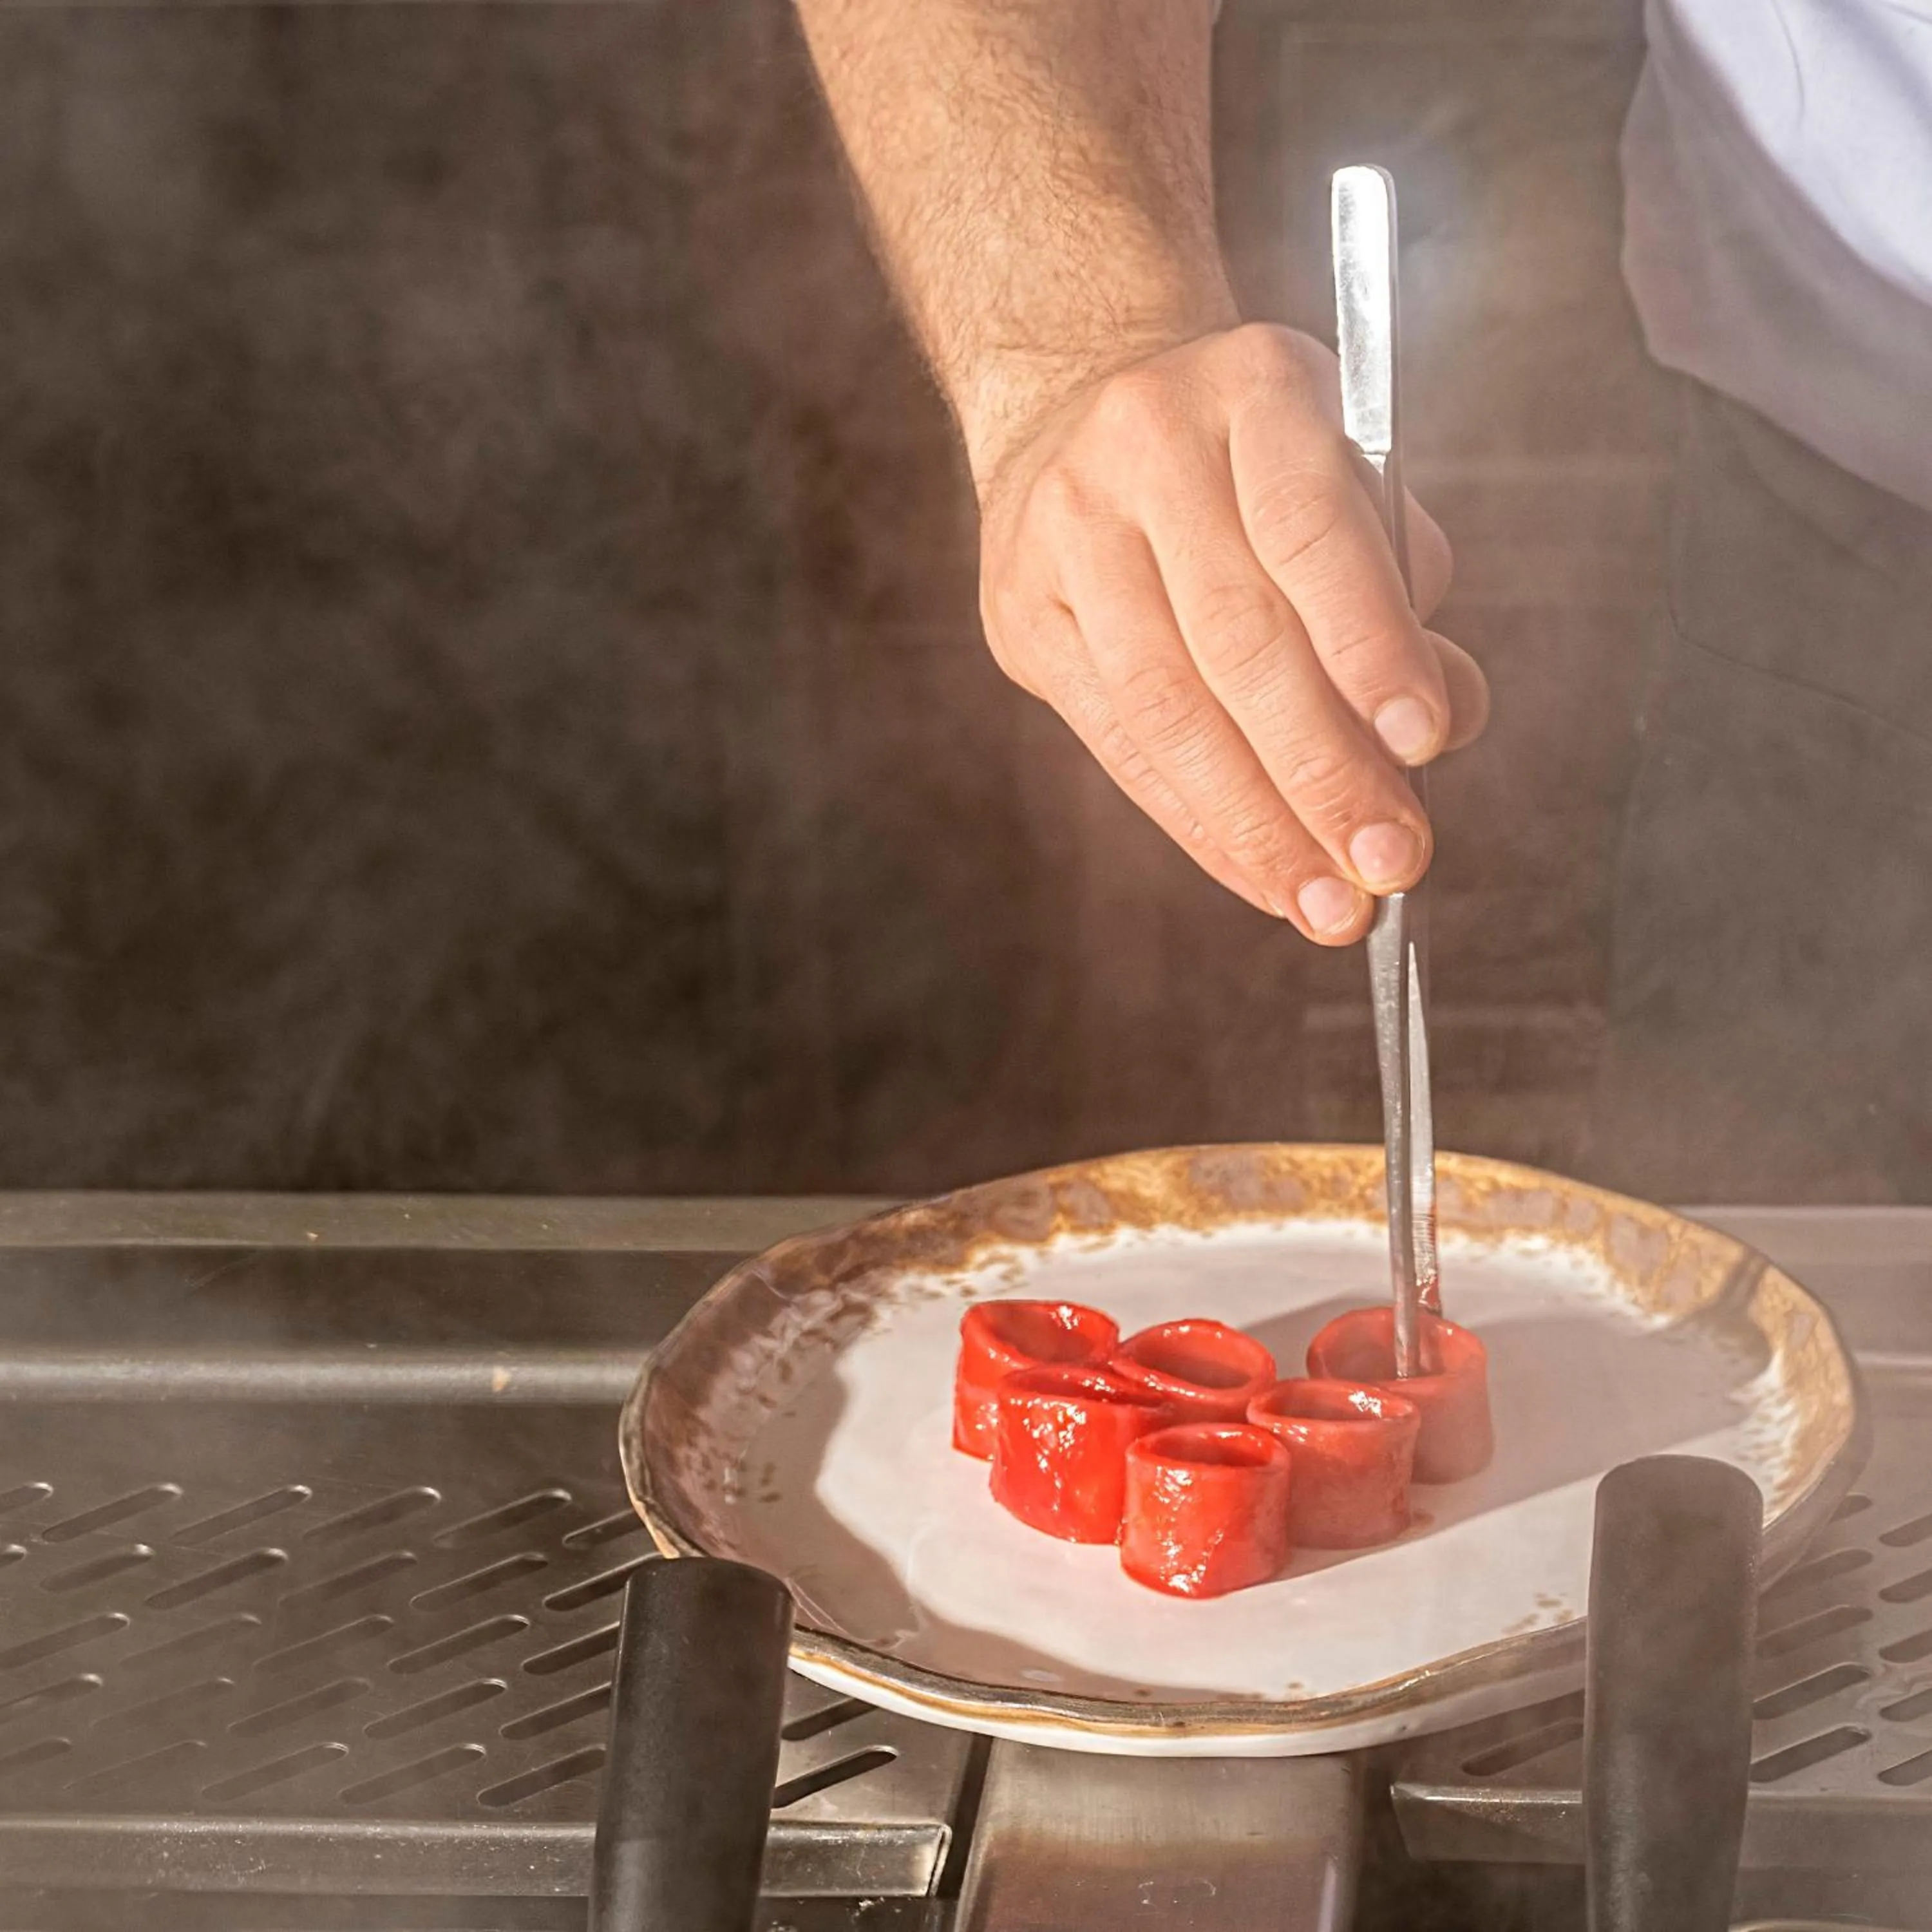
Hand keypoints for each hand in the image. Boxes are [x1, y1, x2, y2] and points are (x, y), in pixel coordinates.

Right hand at [974, 323, 1487, 942]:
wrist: (1076, 401)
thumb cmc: (1243, 460)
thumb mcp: (1345, 475)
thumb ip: (1398, 589)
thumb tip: (1440, 728)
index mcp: (1250, 388)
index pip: (1311, 530)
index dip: (1370, 643)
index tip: (1427, 742)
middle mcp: (1141, 448)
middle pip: (1236, 636)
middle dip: (1322, 768)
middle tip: (1389, 860)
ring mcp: (1063, 532)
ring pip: (1165, 705)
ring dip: (1257, 822)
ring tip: (1327, 899)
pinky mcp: (1020, 614)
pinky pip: (1118, 742)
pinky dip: (1197, 823)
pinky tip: (1258, 873)